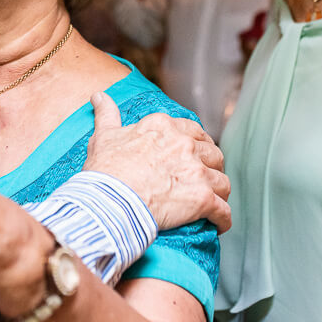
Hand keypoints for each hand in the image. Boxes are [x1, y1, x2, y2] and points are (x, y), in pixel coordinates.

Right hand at [84, 92, 230, 233]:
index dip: (196, 145)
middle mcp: (185, 145)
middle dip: (211, 167)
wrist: (109, 202)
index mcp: (164, 127)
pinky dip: (222, 219)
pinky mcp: (202, 199)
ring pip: (222, 182)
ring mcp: (196, 172)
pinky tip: (218, 224)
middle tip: (203, 180)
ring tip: (212, 203)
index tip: (193, 155)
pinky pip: (223, 210)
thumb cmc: (105, 171)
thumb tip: (98, 96)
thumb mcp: (103, 137)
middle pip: (213, 154)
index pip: (193, 131)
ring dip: (218, 193)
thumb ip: (107, 114)